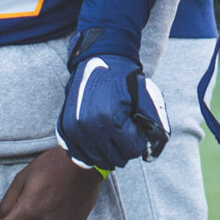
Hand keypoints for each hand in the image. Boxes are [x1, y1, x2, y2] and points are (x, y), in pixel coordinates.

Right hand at [56, 47, 168, 170]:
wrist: (100, 60)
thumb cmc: (125, 80)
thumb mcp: (146, 98)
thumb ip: (154, 125)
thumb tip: (151, 153)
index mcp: (110, 119)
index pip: (132, 150)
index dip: (139, 142)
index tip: (137, 128)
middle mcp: (89, 126)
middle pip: (115, 158)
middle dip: (125, 148)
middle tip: (126, 132)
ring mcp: (74, 129)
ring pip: (97, 159)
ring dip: (108, 152)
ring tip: (113, 133)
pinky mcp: (65, 129)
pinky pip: (79, 154)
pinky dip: (91, 152)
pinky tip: (99, 140)